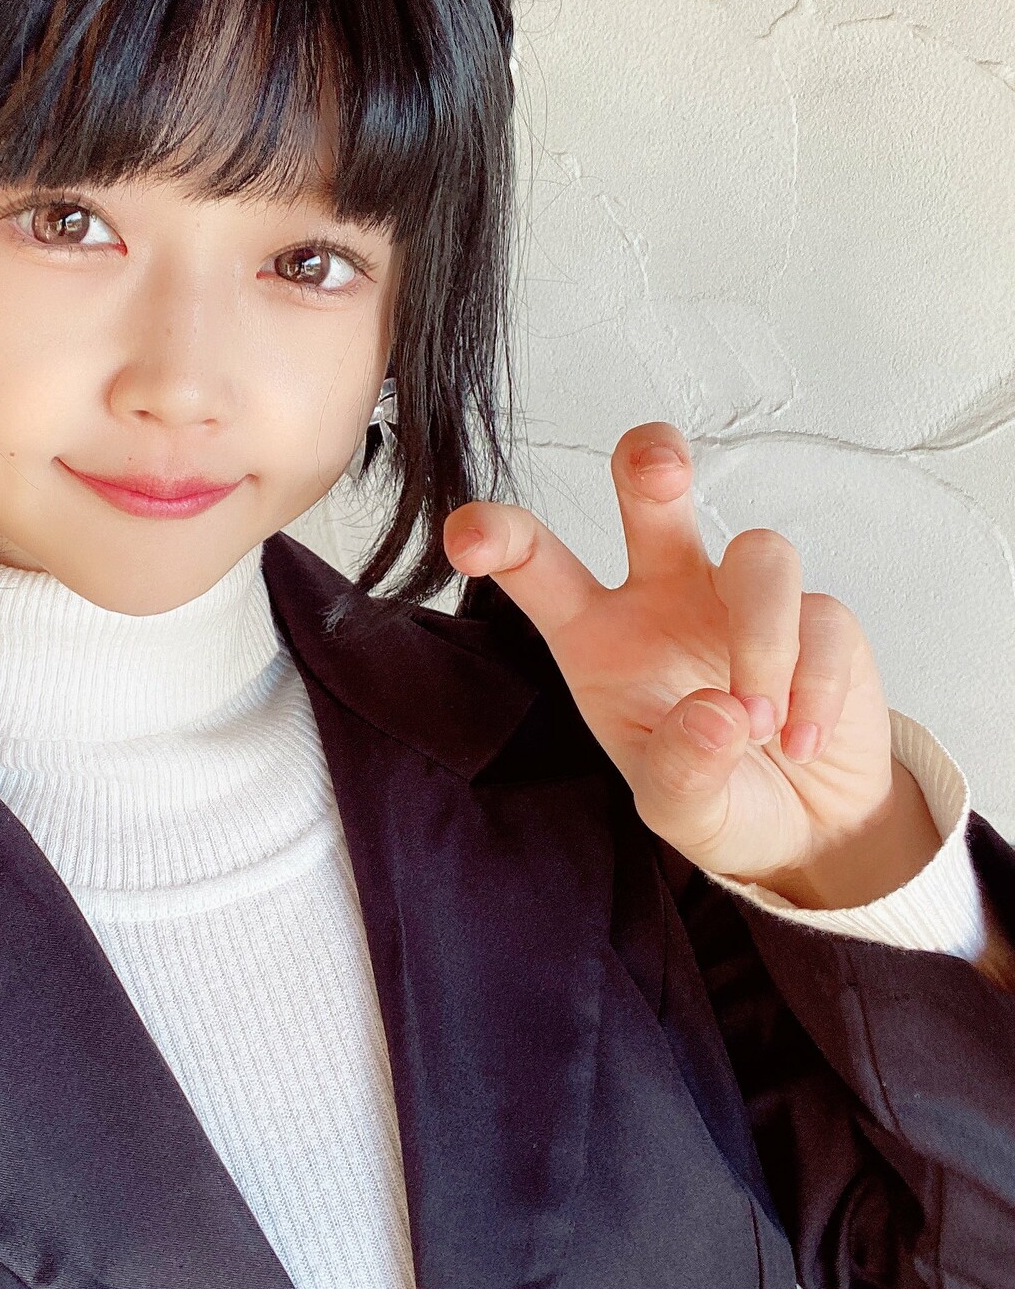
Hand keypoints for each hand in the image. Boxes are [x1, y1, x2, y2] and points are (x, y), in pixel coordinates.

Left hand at [443, 423, 907, 896]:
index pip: (539, 566)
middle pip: (652, 498)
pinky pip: (822, 620)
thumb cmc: (718, 794)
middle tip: (660, 468)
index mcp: (599, 633)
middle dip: (653, 462)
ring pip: (758, 553)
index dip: (501, 538)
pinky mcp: (819, 614)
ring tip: (758, 724)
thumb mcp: (679, 810)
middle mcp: (665, 594)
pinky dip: (815, 688)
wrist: (810, 825)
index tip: (466, 537)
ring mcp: (741, 596)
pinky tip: (802, 743)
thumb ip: (684, 772)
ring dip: (762, 639)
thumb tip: (721, 716)